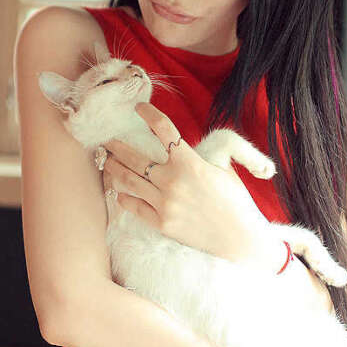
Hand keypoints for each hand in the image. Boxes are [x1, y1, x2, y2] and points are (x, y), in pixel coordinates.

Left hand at [100, 101, 280, 265]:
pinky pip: (134, 206)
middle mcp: (173, 181)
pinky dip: (124, 196)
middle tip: (107, 140)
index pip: (163, 129)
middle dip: (117, 146)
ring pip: (128, 181)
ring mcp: (165, 204)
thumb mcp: (222, 168)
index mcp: (190, 163)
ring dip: (115, 168)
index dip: (148, 113)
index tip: (138, 108)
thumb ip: (196, 156)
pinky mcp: (161, 223)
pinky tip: (120, 191)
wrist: (240, 238)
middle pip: (134, 157)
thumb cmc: (235, 201)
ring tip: (108, 162)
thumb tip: (178, 146)